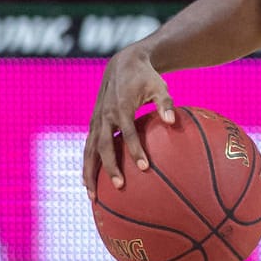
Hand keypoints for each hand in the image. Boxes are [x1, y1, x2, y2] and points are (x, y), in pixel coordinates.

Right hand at [84, 46, 176, 190]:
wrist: (123, 64)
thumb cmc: (146, 77)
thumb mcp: (159, 87)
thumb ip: (165, 104)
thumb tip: (173, 120)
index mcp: (121, 107)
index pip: (128, 132)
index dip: (135, 149)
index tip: (144, 167)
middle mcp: (105, 115)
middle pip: (103, 146)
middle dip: (110, 167)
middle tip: (119, 186)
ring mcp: (96, 120)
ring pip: (89, 150)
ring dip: (90, 172)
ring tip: (93, 195)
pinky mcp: (93, 123)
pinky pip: (87, 147)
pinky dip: (87, 164)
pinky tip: (89, 182)